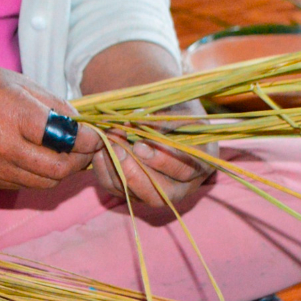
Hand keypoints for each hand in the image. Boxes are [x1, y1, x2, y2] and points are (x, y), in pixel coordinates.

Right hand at [0, 61, 101, 188]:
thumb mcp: (20, 82)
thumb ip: (55, 106)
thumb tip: (85, 127)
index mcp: (10, 112)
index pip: (62, 136)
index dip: (86, 140)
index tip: (95, 136)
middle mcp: (0, 144)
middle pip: (58, 168)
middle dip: (80, 161)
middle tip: (87, 149)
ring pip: (46, 182)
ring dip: (64, 171)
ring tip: (68, 154)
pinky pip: (27, 184)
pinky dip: (42, 175)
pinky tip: (42, 158)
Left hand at [91, 99, 218, 207]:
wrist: (159, 114)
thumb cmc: (173, 106)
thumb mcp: (175, 104)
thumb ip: (163, 116)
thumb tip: (140, 122)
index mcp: (201, 161)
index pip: (185, 170)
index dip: (162, 160)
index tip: (139, 144)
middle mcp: (183, 185)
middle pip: (159, 194)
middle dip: (134, 173)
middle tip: (116, 148)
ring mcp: (158, 192)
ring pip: (135, 195)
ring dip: (116, 170)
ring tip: (106, 144)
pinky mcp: (136, 193)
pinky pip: (118, 190)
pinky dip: (105, 171)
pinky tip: (99, 150)